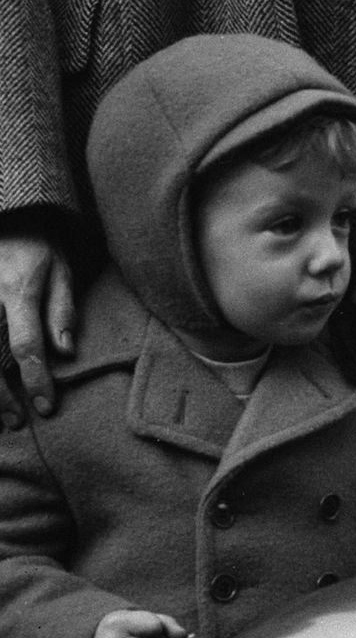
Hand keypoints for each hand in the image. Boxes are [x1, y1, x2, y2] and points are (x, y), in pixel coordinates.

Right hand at [0, 230, 75, 427]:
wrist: (6, 217)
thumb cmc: (36, 245)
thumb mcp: (61, 270)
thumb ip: (63, 311)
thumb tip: (66, 351)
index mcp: (18, 292)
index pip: (26, 345)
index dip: (35, 379)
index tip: (45, 406)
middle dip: (1, 396)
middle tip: (17, 420)